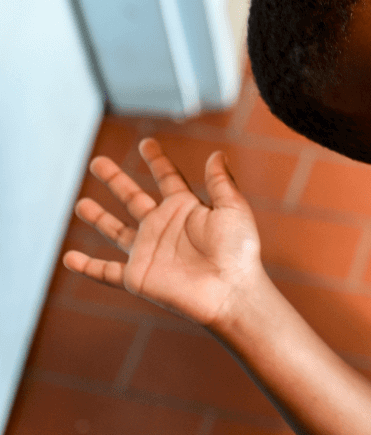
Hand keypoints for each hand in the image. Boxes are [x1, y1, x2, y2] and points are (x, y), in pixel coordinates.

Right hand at [63, 138, 262, 328]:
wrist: (230, 291)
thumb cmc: (238, 251)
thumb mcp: (233, 209)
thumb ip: (221, 181)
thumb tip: (217, 153)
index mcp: (186, 209)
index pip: (167, 178)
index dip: (156, 160)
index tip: (146, 143)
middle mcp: (164, 227)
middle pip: (133, 198)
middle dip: (116, 180)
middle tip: (97, 162)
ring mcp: (148, 251)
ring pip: (115, 231)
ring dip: (98, 218)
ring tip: (80, 203)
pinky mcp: (138, 276)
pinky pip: (105, 272)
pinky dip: (87, 267)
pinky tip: (69, 258)